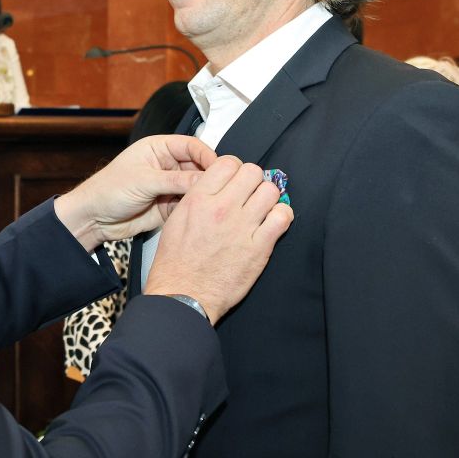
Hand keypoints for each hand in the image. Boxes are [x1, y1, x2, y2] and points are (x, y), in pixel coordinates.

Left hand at [55, 134, 219, 249]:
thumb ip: (176, 180)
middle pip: (198, 166)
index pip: (192, 145)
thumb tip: (205, 178)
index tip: (221, 168)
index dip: (208, 155)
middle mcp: (166, 165)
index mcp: (158, 148)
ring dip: (204, 194)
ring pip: (196, 187)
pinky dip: (196, 209)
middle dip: (209, 176)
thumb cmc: (107, 190)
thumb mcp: (144, 180)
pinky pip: (190, 205)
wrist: (93, 218)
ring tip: (214, 202)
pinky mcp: (169, 206)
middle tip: (221, 187)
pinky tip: (202, 213)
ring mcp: (169, 186)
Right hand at [143, 154, 293, 323]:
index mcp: (198, 200)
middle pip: (252, 172)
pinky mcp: (259, 247)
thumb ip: (198, 198)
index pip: (228, 163)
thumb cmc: (176, 263)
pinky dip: (282, 216)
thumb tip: (219, 186)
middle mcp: (221, 208)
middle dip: (253, 181)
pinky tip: (273, 222)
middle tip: (250, 194)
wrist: (182, 294)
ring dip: (268, 197)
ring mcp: (242, 227)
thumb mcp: (175, 220)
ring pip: (270, 190)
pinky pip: (283, 217)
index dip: (234, 169)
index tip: (235, 180)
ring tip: (262, 209)